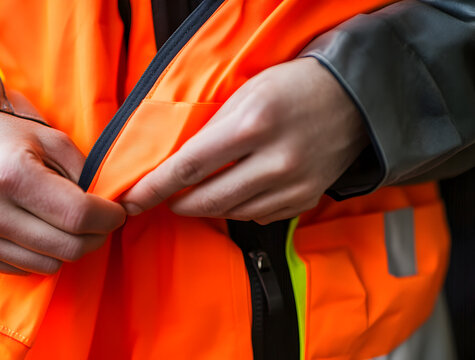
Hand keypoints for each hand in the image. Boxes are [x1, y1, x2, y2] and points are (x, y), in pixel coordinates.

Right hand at [0, 112, 125, 274]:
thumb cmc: (3, 136)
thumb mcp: (50, 138)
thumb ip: (83, 172)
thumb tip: (108, 205)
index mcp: (13, 175)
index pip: (78, 215)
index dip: (108, 217)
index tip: (117, 211)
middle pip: (68, 247)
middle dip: (96, 236)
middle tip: (102, 221)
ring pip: (50, 264)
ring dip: (70, 247)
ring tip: (70, 224)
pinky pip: (25, 269)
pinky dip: (43, 255)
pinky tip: (42, 230)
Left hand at [121, 57, 367, 223]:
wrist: (351, 99)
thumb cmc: (290, 88)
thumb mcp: (244, 94)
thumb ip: (210, 130)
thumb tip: (175, 163)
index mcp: (251, 125)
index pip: (188, 166)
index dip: (154, 187)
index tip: (131, 200)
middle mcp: (274, 160)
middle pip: (207, 199)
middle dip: (176, 203)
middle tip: (162, 198)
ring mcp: (293, 185)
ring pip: (231, 212)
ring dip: (205, 206)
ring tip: (196, 192)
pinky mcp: (304, 199)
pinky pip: (257, 217)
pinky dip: (237, 208)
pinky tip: (235, 192)